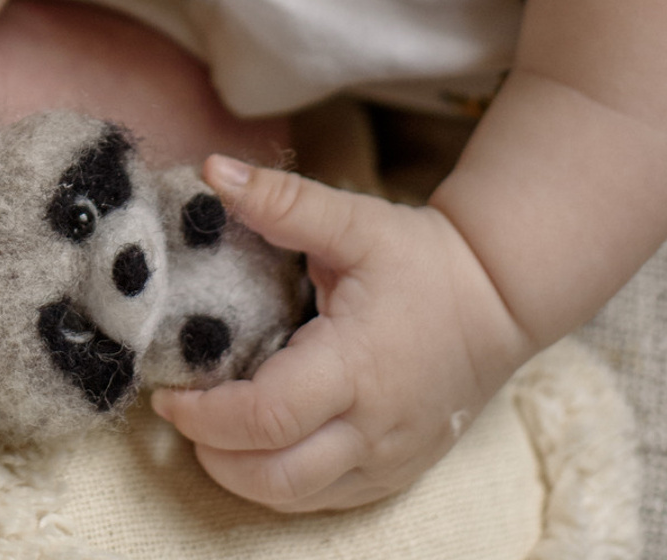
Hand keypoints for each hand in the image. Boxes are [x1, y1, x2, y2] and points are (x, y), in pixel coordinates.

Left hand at [152, 157, 532, 511]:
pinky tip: (257, 445)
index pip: (267, 417)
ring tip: (208, 431)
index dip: (205, 414)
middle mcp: (372, 427)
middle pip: (276, 476)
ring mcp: (388, 459)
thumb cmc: (421, 260)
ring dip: (242, 475)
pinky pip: (327, 498)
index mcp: (355, 366)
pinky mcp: (396, 473)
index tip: (167, 393)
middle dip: (214, 455)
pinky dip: (281, 482)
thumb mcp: (353, 220)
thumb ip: (282, 200)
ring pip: (298, 497)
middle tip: (179, 415)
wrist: (499, 300)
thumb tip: (211, 168)